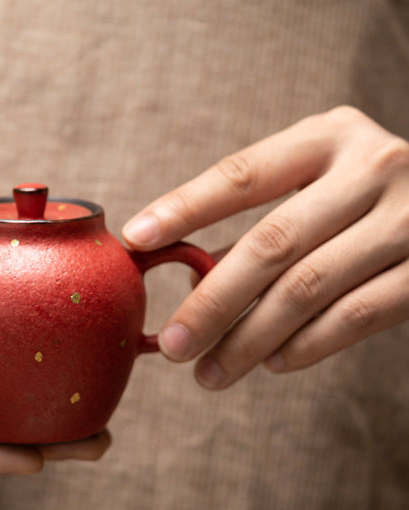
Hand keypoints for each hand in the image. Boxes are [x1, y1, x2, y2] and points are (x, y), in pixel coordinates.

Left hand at [122, 107, 408, 388]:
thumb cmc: (367, 197)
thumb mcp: (319, 182)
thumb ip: (261, 222)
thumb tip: (183, 273)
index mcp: (331, 137)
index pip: (244, 174)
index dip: (186, 207)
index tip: (136, 240)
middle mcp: (374, 167)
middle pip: (272, 243)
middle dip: (212, 301)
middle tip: (172, 344)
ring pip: (309, 289)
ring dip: (249, 338)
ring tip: (208, 372)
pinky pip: (356, 317)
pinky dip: (305, 346)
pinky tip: (269, 364)